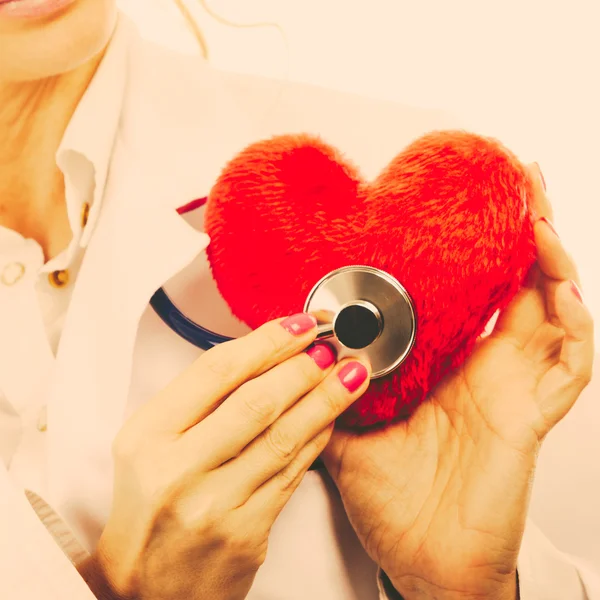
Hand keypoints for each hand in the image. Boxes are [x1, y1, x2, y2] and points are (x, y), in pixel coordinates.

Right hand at [86, 314, 369, 599]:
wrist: (149, 586)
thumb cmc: (151, 506)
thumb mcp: (153, 444)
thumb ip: (199, 402)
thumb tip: (263, 355)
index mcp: (148, 435)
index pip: (216, 370)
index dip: (266, 341)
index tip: (300, 325)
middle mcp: (177, 469)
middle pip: (256, 400)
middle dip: (304, 366)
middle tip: (333, 346)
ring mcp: (213, 505)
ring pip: (284, 437)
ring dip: (325, 399)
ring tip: (351, 374)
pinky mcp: (246, 534)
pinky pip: (293, 474)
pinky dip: (317, 440)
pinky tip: (333, 418)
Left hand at [322, 165, 594, 599]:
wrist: (421, 561)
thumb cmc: (393, 501)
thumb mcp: (345, 432)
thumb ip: (322, 391)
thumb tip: (294, 354)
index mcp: (444, 367)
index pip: (467, 293)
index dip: (471, 251)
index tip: (458, 208)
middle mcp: (484, 369)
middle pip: (514, 286)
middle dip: (518, 234)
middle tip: (514, 181)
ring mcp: (513, 388)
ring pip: (550, 309)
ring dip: (548, 259)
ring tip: (535, 211)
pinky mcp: (532, 414)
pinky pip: (569, 360)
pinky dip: (570, 319)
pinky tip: (557, 284)